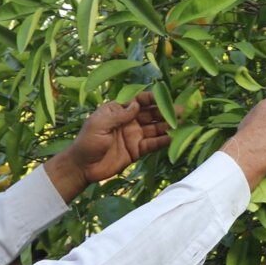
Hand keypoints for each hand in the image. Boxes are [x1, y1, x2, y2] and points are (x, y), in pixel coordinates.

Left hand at [44, 92, 172, 200]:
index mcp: (118, 111)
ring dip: (168, 126)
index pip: (138, 101)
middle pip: (150, 114)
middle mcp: (128, 122)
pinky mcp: (136, 151)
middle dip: (165, 112)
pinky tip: (174, 138)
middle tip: (182, 110)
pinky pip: (152, 144)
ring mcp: (134, 136)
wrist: (83, 167)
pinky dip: (163, 141)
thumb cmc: (87, 141)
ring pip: (154, 129)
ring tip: (182, 123)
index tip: (165, 97)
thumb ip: (119, 114)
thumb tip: (136, 104)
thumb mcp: (100, 124)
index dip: (152, 99)